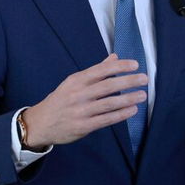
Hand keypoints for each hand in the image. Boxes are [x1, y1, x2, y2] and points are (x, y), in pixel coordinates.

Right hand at [21, 54, 146, 148]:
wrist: (40, 123)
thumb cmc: (60, 101)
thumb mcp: (73, 83)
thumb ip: (95, 71)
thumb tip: (114, 57)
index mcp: (76, 81)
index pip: (100, 70)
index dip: (119, 67)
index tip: (135, 64)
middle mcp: (78, 94)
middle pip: (107, 86)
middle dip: (128, 81)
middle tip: (144, 79)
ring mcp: (80, 111)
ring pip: (109, 103)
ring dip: (128, 99)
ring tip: (142, 94)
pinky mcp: (83, 126)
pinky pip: (106, 119)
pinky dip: (121, 114)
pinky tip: (132, 110)